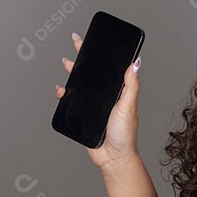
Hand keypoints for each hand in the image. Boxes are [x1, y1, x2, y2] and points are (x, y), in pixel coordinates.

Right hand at [55, 32, 141, 169]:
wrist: (112, 157)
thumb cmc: (125, 134)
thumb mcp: (128, 106)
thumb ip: (131, 85)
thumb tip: (135, 63)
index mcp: (118, 91)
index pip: (109, 68)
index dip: (102, 54)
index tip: (95, 40)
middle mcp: (106, 96)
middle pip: (92, 73)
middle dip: (83, 57)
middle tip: (76, 42)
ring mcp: (94, 105)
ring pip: (80, 84)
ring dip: (73, 73)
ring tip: (66, 63)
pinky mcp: (83, 115)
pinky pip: (71, 101)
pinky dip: (64, 94)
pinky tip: (61, 90)